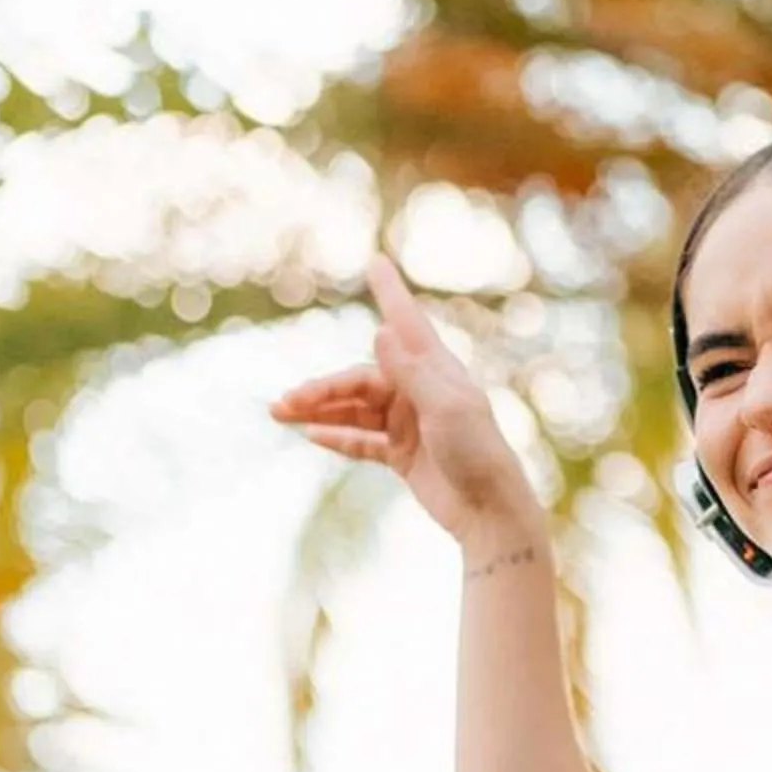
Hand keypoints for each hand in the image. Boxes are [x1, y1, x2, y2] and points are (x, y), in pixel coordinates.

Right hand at [269, 257, 548, 560]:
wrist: (490, 510)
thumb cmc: (477, 452)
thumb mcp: (445, 408)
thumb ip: (411, 372)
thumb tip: (379, 330)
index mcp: (435, 371)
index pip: (406, 323)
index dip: (390, 292)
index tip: (377, 261)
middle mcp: (420, 391)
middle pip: (361, 380)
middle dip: (323, 388)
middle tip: (285, 401)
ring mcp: (410, 423)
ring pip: (355, 409)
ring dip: (320, 411)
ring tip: (282, 415)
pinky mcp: (404, 454)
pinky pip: (362, 440)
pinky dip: (337, 436)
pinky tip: (309, 434)